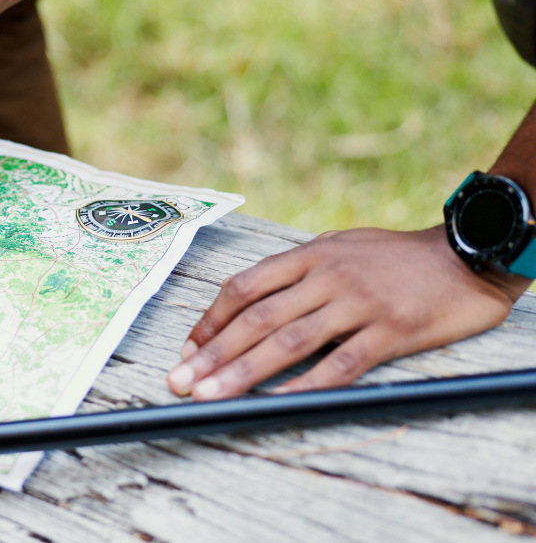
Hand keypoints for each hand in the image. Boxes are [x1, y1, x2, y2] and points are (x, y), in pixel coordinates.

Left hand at [167, 226, 529, 400]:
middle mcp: (327, 277)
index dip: (210, 319)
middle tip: (180, 380)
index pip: (245, 287)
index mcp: (310, 255)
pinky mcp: (390, 331)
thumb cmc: (398, 256)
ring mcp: (358, 304)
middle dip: (212, 353)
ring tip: (211, 395)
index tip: (187, 348)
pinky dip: (306, 385)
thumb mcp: (341, 246)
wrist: (468, 256)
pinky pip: (340, 364)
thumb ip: (299, 269)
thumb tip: (252, 297)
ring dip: (243, 372)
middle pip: (257, 318)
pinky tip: (277, 402)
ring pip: (288, 342)